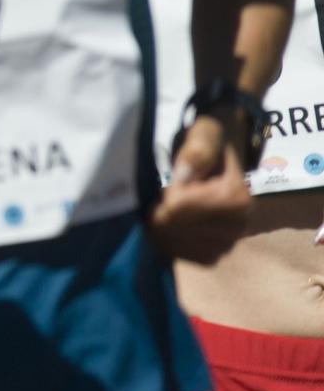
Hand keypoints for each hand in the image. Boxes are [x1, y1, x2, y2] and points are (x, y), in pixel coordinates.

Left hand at [152, 114, 251, 264]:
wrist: (217, 159)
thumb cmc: (207, 144)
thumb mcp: (204, 134)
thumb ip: (196, 150)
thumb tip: (183, 176)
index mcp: (236, 198)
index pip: (177, 206)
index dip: (160, 195)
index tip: (159, 184)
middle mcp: (238, 226)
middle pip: (175, 227)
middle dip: (156, 212)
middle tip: (152, 199)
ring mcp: (228, 244)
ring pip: (176, 244)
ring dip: (159, 228)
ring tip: (157, 210)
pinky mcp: (215, 255)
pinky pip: (182, 256)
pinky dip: (167, 243)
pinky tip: (164, 227)